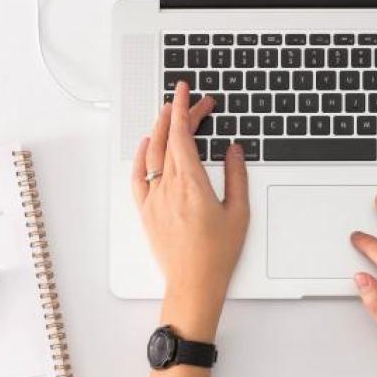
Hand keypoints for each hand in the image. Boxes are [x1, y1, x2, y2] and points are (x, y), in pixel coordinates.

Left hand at [132, 82, 249, 335]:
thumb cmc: (217, 254)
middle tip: (192, 101)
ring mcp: (154, 198)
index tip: (187, 92)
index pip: (183, 135)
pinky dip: (141, 156)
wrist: (193, 283)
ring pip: (152, 154)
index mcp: (192, 184)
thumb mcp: (239, 212)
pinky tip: (147, 145)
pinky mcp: (146, 211)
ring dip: (160, 129)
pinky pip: (138, 176)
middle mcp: (168, 187)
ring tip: (169, 114)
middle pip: (169, 139)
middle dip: (179, 114)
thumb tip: (233, 150)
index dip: (184, 109)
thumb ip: (237, 176)